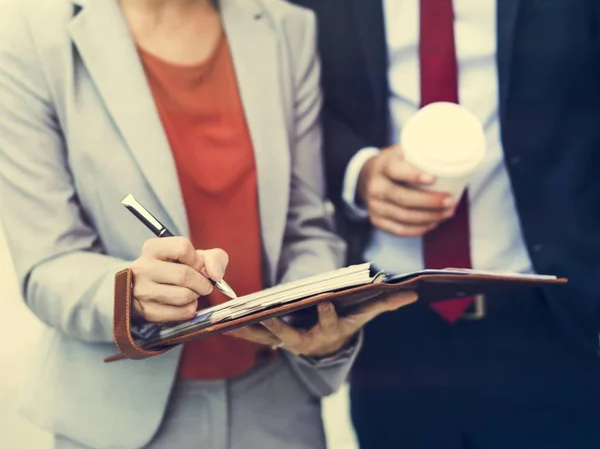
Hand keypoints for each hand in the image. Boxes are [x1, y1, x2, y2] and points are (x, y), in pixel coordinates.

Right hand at [130, 237, 228, 323]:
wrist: (151, 287)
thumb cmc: (176, 268)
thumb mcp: (194, 255)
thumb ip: (214, 257)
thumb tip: (215, 274)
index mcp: (153, 248)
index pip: (183, 248)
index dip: (198, 260)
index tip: (201, 267)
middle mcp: (143, 268)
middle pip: (184, 275)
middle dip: (202, 282)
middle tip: (205, 285)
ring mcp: (143, 291)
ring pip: (183, 296)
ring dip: (196, 295)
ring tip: (193, 292)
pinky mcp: (148, 311)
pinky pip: (180, 313)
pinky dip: (190, 309)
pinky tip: (185, 303)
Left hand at [225, 291, 417, 357]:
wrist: (325, 346)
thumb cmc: (344, 324)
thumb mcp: (363, 315)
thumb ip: (384, 303)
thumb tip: (413, 292)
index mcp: (328, 329)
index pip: (328, 320)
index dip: (327, 312)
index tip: (323, 300)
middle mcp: (306, 339)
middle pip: (290, 334)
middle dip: (278, 326)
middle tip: (267, 318)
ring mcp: (286, 341)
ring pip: (265, 337)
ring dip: (247, 330)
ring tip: (228, 322)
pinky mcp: (271, 339)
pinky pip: (252, 335)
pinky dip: (237, 330)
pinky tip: (218, 324)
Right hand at [357, 145, 455, 237]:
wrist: (366, 177)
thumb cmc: (393, 164)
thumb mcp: (400, 152)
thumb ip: (419, 152)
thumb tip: (452, 154)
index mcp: (383, 166)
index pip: (396, 170)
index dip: (413, 175)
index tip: (432, 178)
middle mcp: (375, 186)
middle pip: (403, 198)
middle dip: (430, 202)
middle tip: (450, 201)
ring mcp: (374, 205)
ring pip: (404, 216)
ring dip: (429, 217)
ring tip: (448, 212)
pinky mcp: (376, 220)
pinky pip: (399, 230)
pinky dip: (419, 229)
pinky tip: (433, 223)